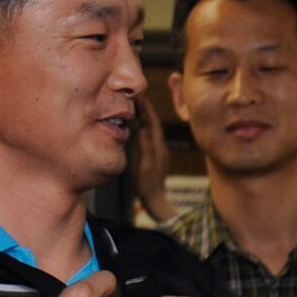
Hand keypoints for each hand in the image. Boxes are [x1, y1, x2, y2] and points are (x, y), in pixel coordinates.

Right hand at [132, 96, 175, 223]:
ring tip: (136, 105)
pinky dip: (143, 126)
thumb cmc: (148, 186)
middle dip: (146, 109)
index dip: (147, 109)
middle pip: (153, 123)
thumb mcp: (145, 167)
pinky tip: (137, 124)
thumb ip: (145, 148)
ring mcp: (158, 151)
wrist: (156, 201)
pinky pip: (149, 135)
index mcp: (159, 148)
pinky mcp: (154, 155)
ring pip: (151, 128)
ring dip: (145, 116)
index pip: (153, 123)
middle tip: (137, 95)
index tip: (140, 96)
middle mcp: (161, 147)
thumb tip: (142, 129)